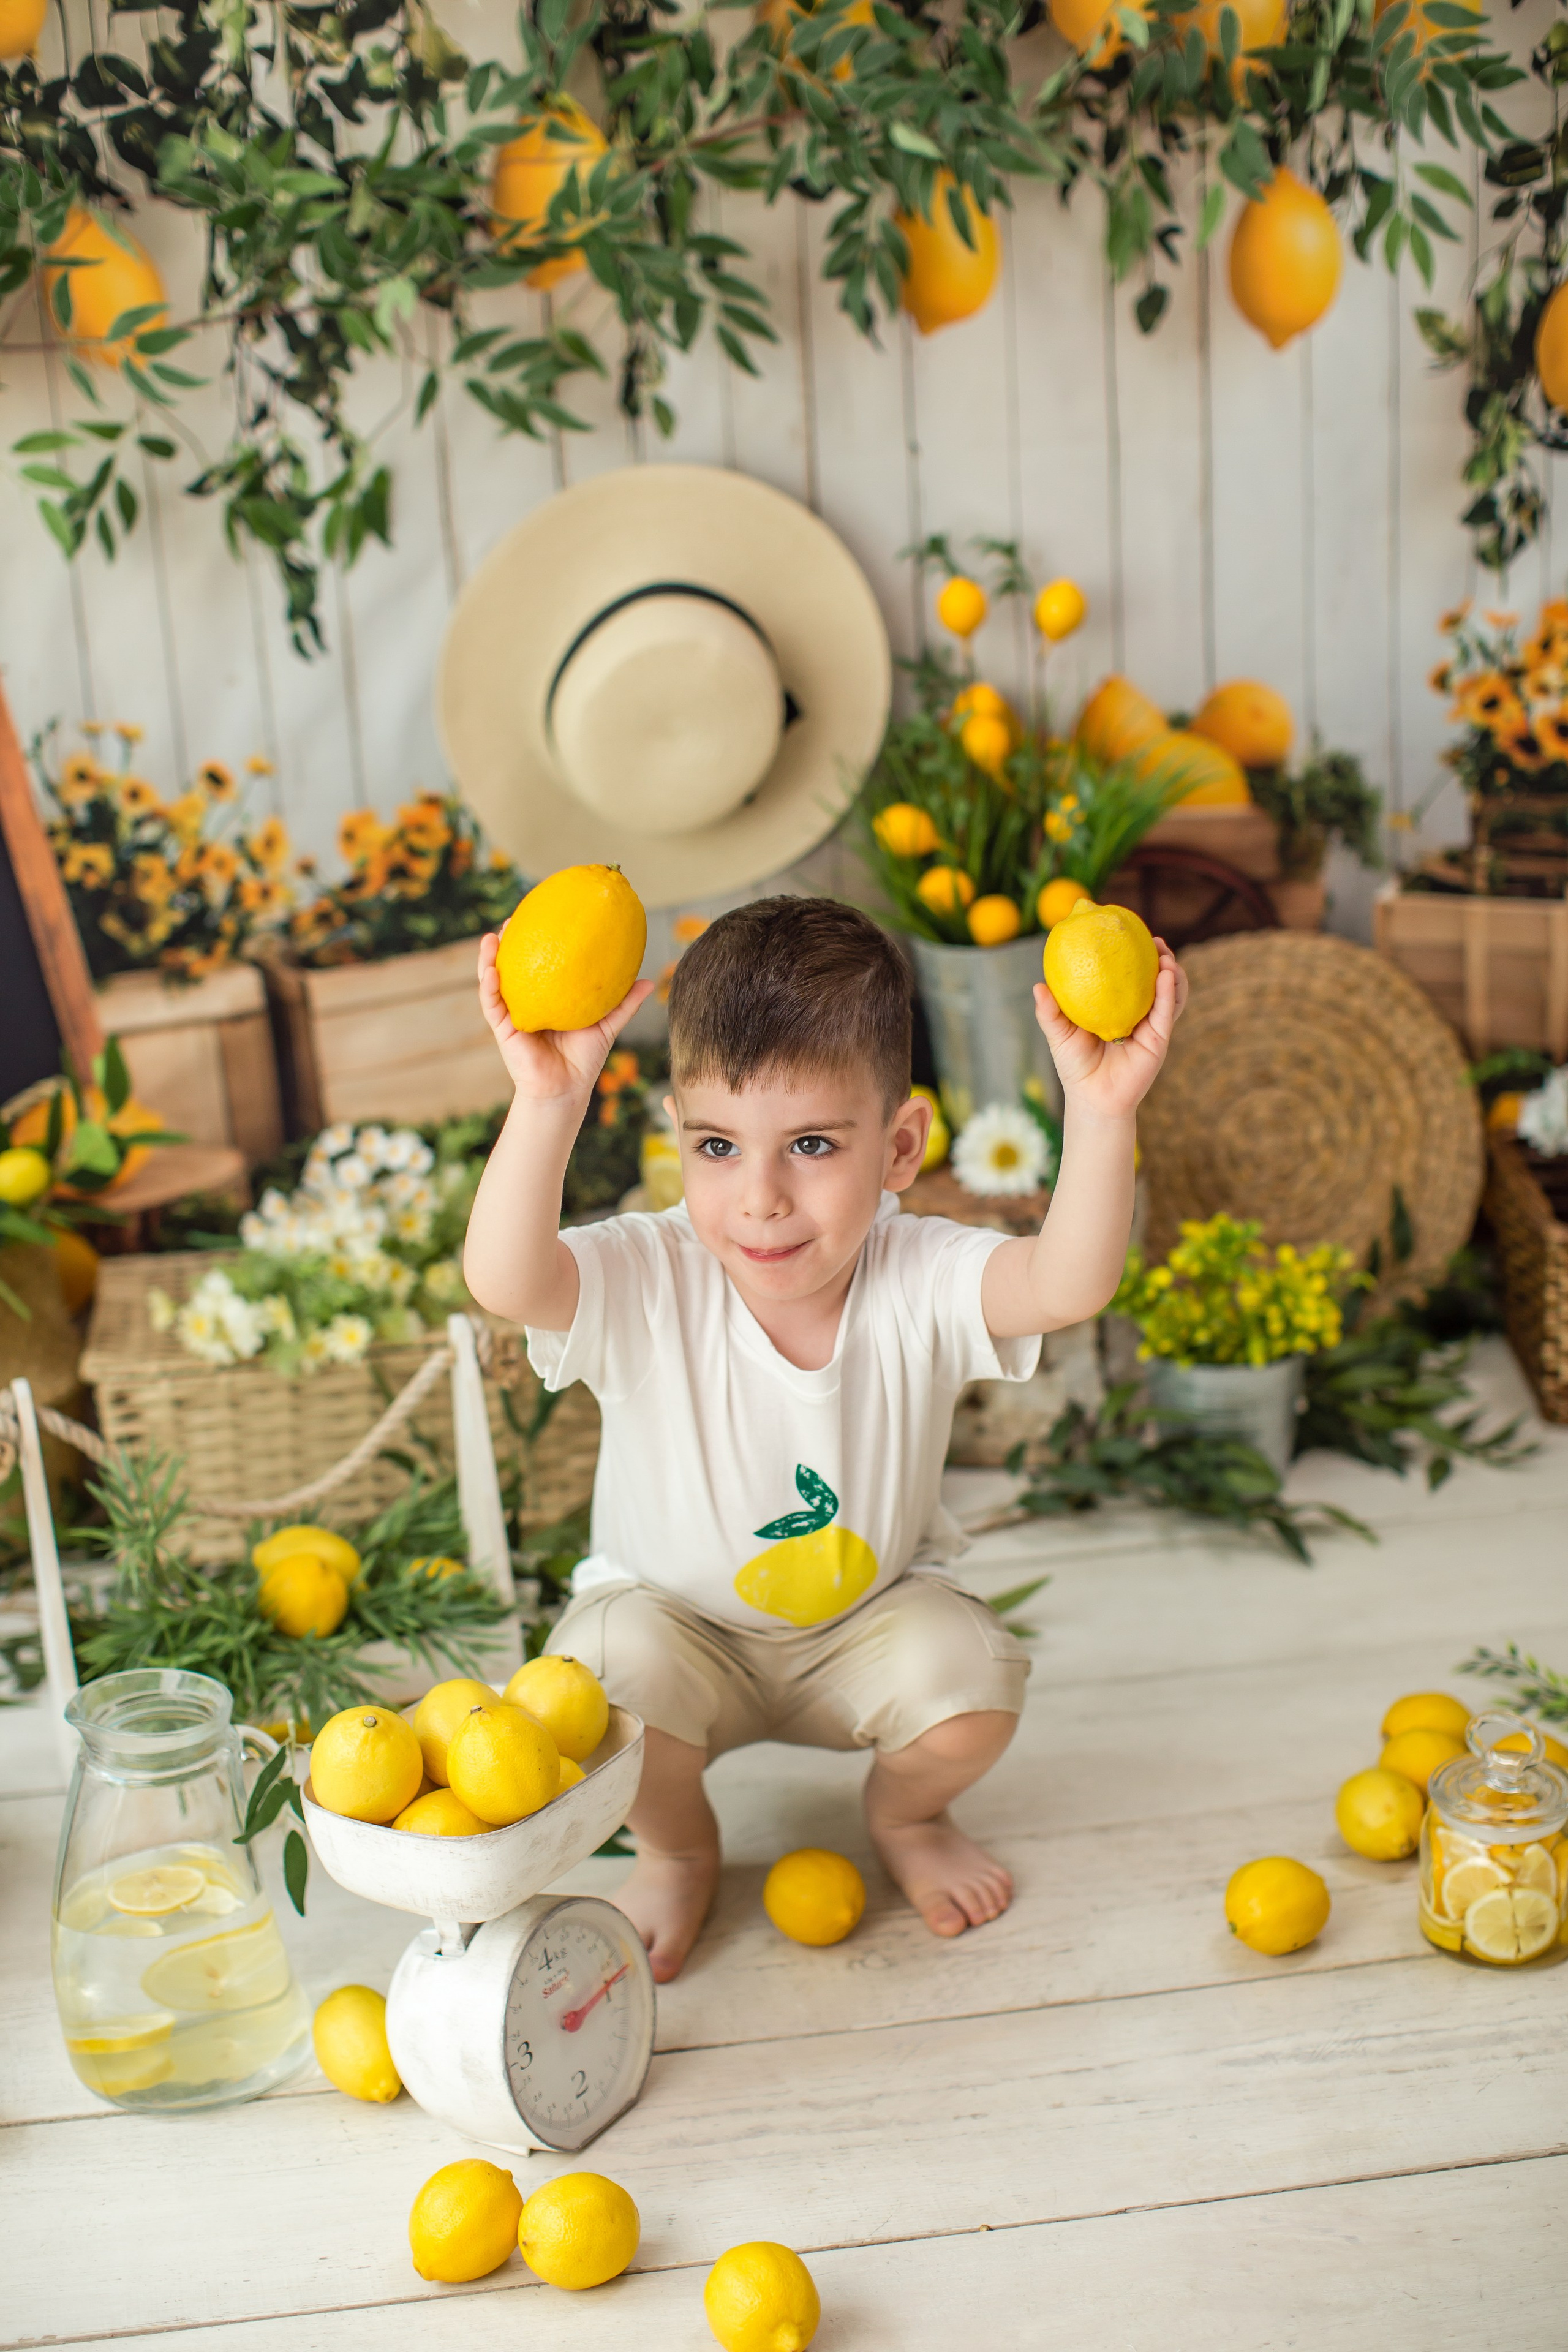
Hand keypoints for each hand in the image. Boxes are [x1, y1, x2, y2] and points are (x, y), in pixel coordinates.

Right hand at [478, 931, 654, 1105]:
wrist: (568, 1089)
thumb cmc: (585, 1059)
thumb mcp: (606, 1025)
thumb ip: (623, 1003)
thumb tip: (648, 981)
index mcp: (547, 999)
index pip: (538, 965)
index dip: (536, 943)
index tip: (540, 917)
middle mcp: (527, 1003)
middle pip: (512, 968)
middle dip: (508, 943)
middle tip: (513, 919)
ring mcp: (513, 1015)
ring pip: (495, 982)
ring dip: (488, 958)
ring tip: (491, 937)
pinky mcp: (504, 1029)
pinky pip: (492, 1004)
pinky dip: (489, 985)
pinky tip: (490, 969)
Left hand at [1032, 939, 1186, 1120]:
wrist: (1091, 1098)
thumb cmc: (1074, 1066)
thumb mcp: (1059, 1034)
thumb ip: (1050, 1012)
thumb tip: (1037, 986)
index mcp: (1116, 1008)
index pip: (1129, 977)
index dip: (1133, 955)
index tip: (1130, 934)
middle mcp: (1137, 1013)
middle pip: (1155, 980)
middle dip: (1159, 957)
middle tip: (1154, 939)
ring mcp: (1151, 1026)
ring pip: (1169, 993)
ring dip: (1172, 971)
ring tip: (1165, 954)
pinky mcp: (1159, 1039)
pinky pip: (1168, 1011)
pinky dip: (1170, 992)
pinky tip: (1167, 975)